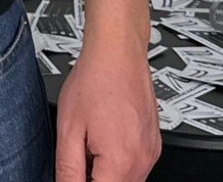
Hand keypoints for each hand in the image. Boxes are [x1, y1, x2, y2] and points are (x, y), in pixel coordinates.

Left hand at [55, 43, 161, 181]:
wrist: (118, 53)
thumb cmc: (95, 80)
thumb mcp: (68, 129)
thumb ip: (68, 169)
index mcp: (120, 161)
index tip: (74, 175)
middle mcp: (142, 161)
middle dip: (94, 180)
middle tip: (79, 156)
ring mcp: (151, 153)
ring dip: (106, 174)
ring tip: (90, 145)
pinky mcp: (154, 145)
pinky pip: (136, 168)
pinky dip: (118, 164)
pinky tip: (104, 140)